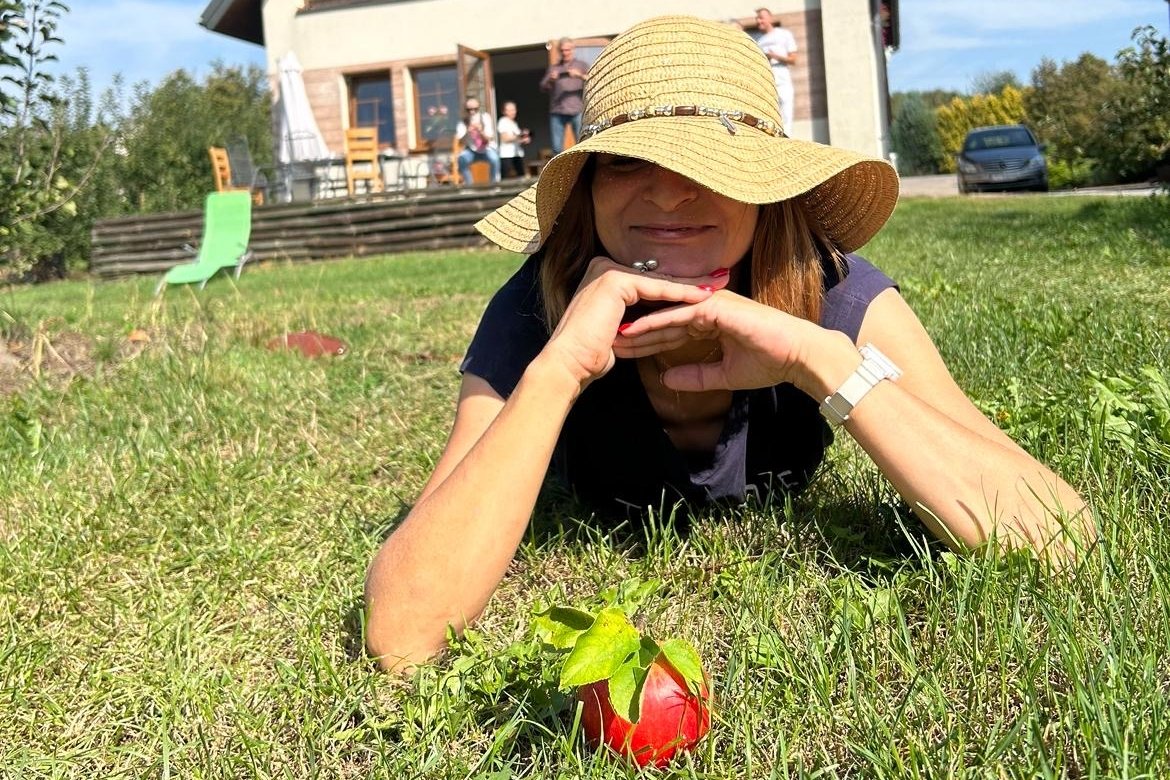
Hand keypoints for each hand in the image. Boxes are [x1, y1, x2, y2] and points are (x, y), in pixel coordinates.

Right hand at [542, 257, 715, 389]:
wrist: (568, 363)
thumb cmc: (590, 356)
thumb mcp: (618, 329)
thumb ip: (634, 317)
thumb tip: (653, 323)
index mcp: (603, 276)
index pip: (650, 282)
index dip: (679, 288)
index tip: (706, 291)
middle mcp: (603, 267)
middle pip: (656, 279)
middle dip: (690, 283)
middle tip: (720, 282)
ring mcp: (607, 271)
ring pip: (659, 282)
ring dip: (691, 287)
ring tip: (719, 287)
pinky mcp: (614, 280)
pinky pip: (656, 289)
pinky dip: (681, 294)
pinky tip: (704, 298)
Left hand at [616, 287, 821, 393]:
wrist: (798, 356)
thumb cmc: (769, 363)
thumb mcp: (723, 375)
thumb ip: (695, 376)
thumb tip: (666, 380)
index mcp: (708, 321)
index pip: (668, 330)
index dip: (644, 341)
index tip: (619, 351)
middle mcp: (707, 309)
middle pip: (662, 319)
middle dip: (634, 332)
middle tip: (606, 340)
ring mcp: (712, 305)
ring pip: (667, 314)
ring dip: (640, 325)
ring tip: (613, 335)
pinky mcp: (718, 307)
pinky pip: (681, 314)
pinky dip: (658, 321)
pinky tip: (637, 329)